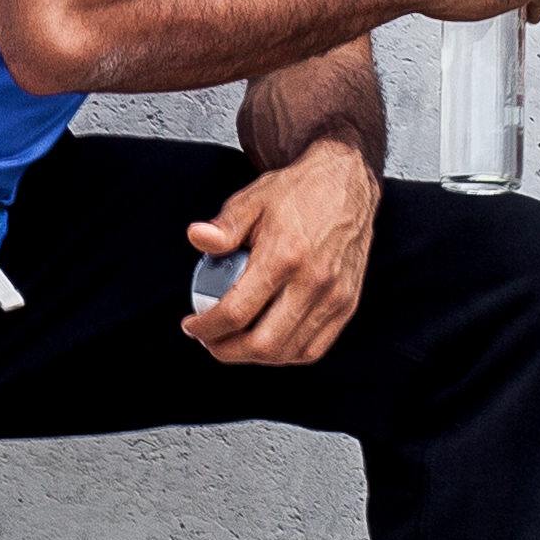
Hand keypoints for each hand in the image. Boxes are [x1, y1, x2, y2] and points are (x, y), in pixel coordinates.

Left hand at [188, 140, 377, 367]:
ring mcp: (335, 297)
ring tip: (233, 342)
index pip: (236, 311)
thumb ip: (224, 226)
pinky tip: (267, 344)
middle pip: (263, 343)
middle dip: (226, 351)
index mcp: (284, 255)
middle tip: (209, 340)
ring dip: (255, 357)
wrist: (348, 182)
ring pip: (289, 352)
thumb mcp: (253, 199)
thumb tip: (196, 238)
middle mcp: (313, 281)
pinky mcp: (348, 304)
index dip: (206, 327)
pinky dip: (286, 355)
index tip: (191, 326)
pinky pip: (314, 348)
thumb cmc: (297, 191)